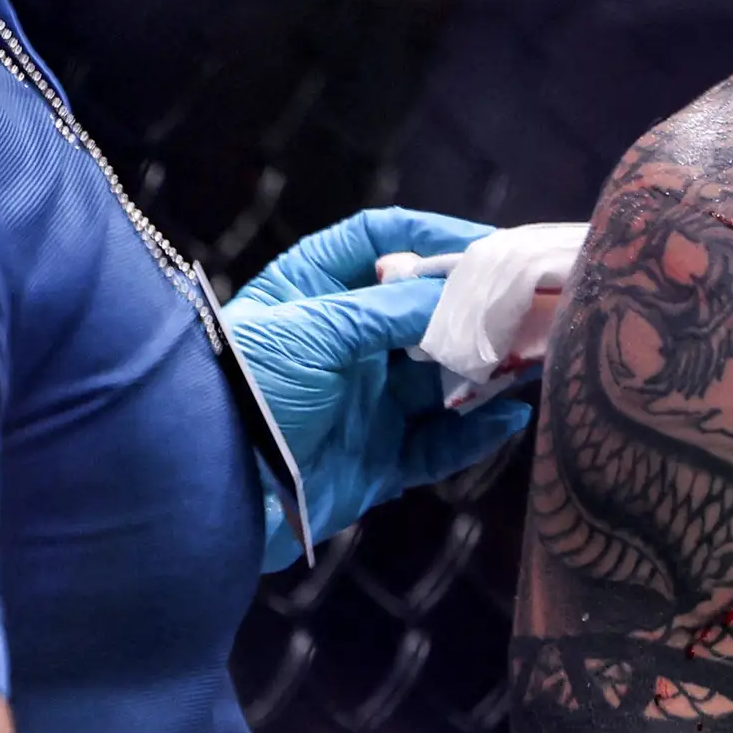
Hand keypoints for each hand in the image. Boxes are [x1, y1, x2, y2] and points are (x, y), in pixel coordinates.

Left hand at [223, 207, 533, 568]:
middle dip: (478, 310)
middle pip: (423, 312)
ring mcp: (359, 404)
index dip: (431, 236)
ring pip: (440, 378)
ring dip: (487, 369)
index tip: (488, 246)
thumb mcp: (319, 332)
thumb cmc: (244, 391)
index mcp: (309, 293)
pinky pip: (437, 443)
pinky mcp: (373, 462)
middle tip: (533, 305)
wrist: (197, 496)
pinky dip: (474, 431)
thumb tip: (466, 295)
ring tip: (535, 358)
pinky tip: (507, 415)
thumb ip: (397, 310)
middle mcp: (339, 343)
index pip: (376, 241)